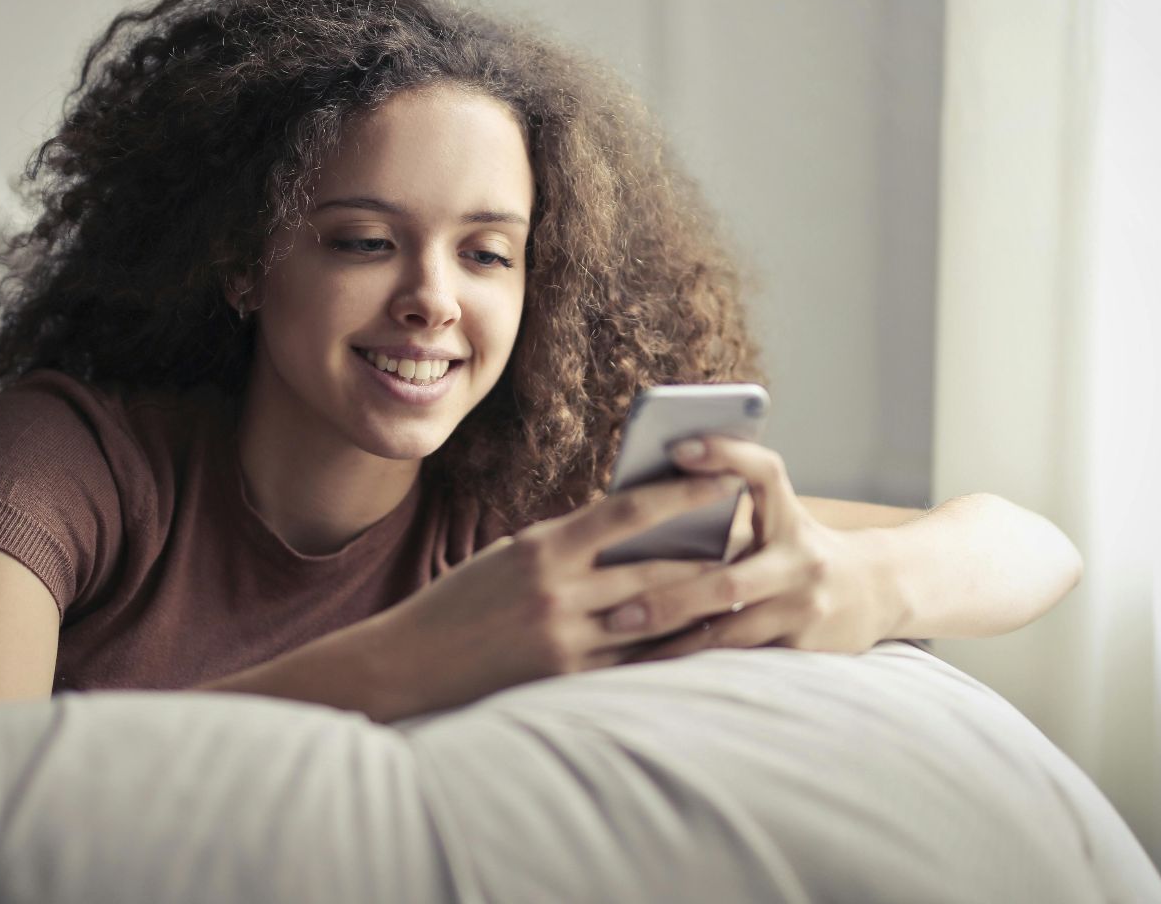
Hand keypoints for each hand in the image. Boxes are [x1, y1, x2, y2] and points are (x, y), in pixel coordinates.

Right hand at [367, 472, 741, 718]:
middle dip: (708, 554)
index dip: (682, 493)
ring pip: (656, 620)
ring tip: (736, 590)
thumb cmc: (463, 602)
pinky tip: (697, 641)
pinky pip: (634, 664)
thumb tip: (633, 528)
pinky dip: (669, 650)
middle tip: (749, 539)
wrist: (410, 663)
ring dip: (700, 605)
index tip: (723, 478)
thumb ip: (570, 543)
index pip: (628, 511)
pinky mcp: (568, 681)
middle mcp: (559, 593)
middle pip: (656, 569)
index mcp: (544, 548)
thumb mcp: (512, 555)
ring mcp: (566, 641)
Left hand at [613, 436, 905, 661]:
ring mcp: (806, 609)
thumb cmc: (801, 549)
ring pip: (730, 634)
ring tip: (627, 655)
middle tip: (615, 615)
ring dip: (675, 648)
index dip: (725, 454)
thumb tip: (647, 498)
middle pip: (726, 582)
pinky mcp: (807, 649)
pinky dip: (700, 667)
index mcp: (790, 518)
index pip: (764, 473)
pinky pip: (742, 662)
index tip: (678, 447)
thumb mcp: (779, 519)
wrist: (878, 591)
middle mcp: (802, 562)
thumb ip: (731, 508)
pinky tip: (662, 676)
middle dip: (667, 602)